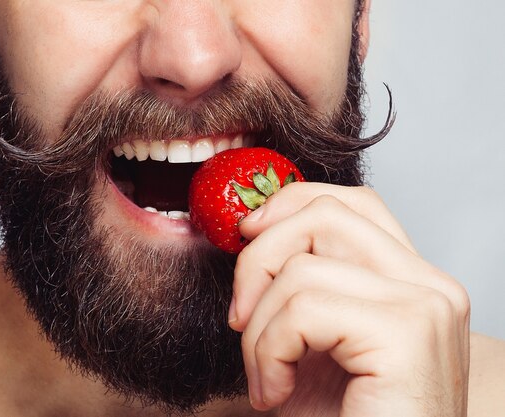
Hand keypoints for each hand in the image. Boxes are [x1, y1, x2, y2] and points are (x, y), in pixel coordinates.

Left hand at [230, 183, 469, 416]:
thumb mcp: (310, 340)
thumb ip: (297, 283)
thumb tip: (251, 229)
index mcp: (409, 281)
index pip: (349, 204)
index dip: (288, 205)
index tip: (245, 235)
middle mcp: (429, 284)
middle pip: (323, 215)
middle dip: (257, 260)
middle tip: (239, 318)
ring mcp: (425, 305)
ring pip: (300, 266)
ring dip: (259, 327)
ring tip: (267, 376)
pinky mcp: (407, 334)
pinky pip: (303, 308)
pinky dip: (268, 352)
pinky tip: (277, 394)